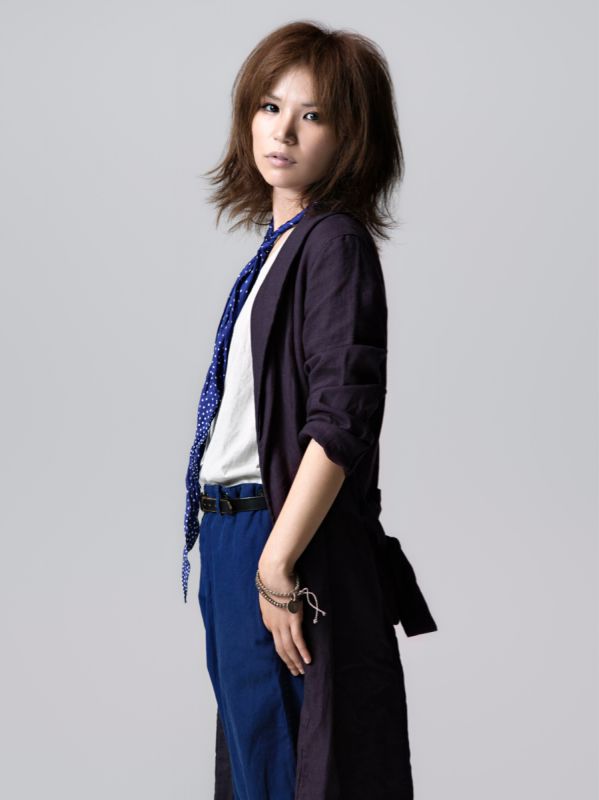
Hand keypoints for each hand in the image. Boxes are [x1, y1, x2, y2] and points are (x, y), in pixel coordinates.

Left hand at [257, 561, 311, 675]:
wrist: (274, 573)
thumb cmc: (273, 580)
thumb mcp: (269, 596)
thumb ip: (273, 605)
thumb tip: (279, 606)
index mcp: (268, 621)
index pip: (276, 640)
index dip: (282, 651)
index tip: (289, 657)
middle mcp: (274, 625)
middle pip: (280, 649)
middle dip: (288, 662)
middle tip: (295, 672)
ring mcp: (283, 623)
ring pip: (288, 648)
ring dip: (295, 661)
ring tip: (302, 671)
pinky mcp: (293, 619)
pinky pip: (298, 640)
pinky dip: (302, 651)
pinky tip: (307, 660)